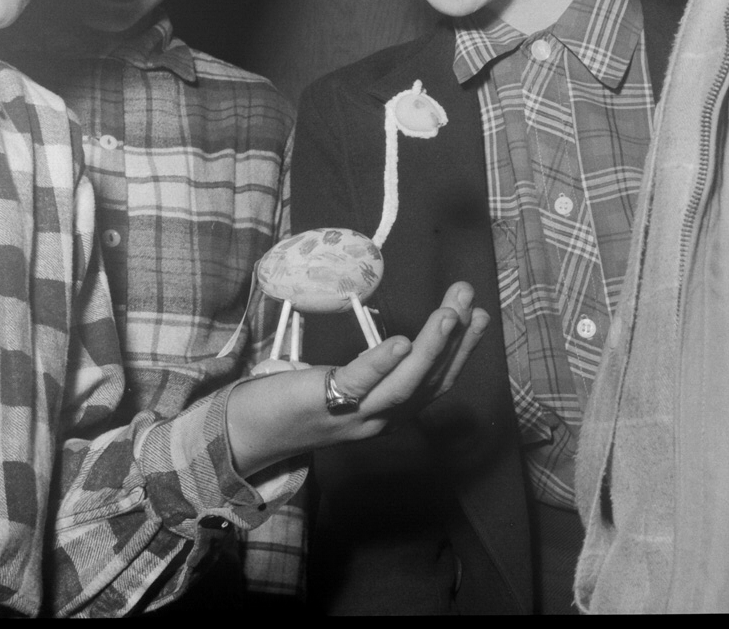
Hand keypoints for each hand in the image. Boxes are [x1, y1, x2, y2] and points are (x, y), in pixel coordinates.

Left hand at [226, 282, 488, 476]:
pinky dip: (384, 363)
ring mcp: (356, 416)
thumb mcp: (346, 381)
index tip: (477, 313)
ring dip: (432, 348)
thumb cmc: (297, 396)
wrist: (250, 428)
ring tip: (451, 313)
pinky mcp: (328, 403)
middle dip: (457, 341)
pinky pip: (362, 384)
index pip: (436, 381)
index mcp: (388, 412)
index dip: (461, 350)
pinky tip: (402, 341)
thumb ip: (373, 367)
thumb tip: (397, 336)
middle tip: (472, 300)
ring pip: (405, 384)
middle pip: (430, 381)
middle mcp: (381, 419)